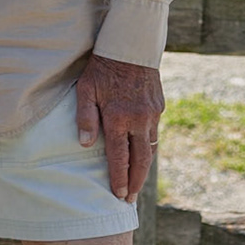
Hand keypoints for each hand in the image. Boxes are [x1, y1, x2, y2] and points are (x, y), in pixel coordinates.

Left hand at [74, 54, 164, 200]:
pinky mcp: (159, 107)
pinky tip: (142, 154)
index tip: (120, 195)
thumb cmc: (102, 67)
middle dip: (136, 182)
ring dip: (144, 168)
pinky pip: (154, 133)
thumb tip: (85, 144)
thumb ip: (85, 117)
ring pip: (150, 149)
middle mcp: (139, 120)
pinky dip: (148, 148)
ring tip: (137, 182)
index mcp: (118, 118)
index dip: (119, 179)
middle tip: (131, 199)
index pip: (119, 158)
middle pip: (140, 161)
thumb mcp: (86, 89)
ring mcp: (152, 114)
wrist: (131, 45)